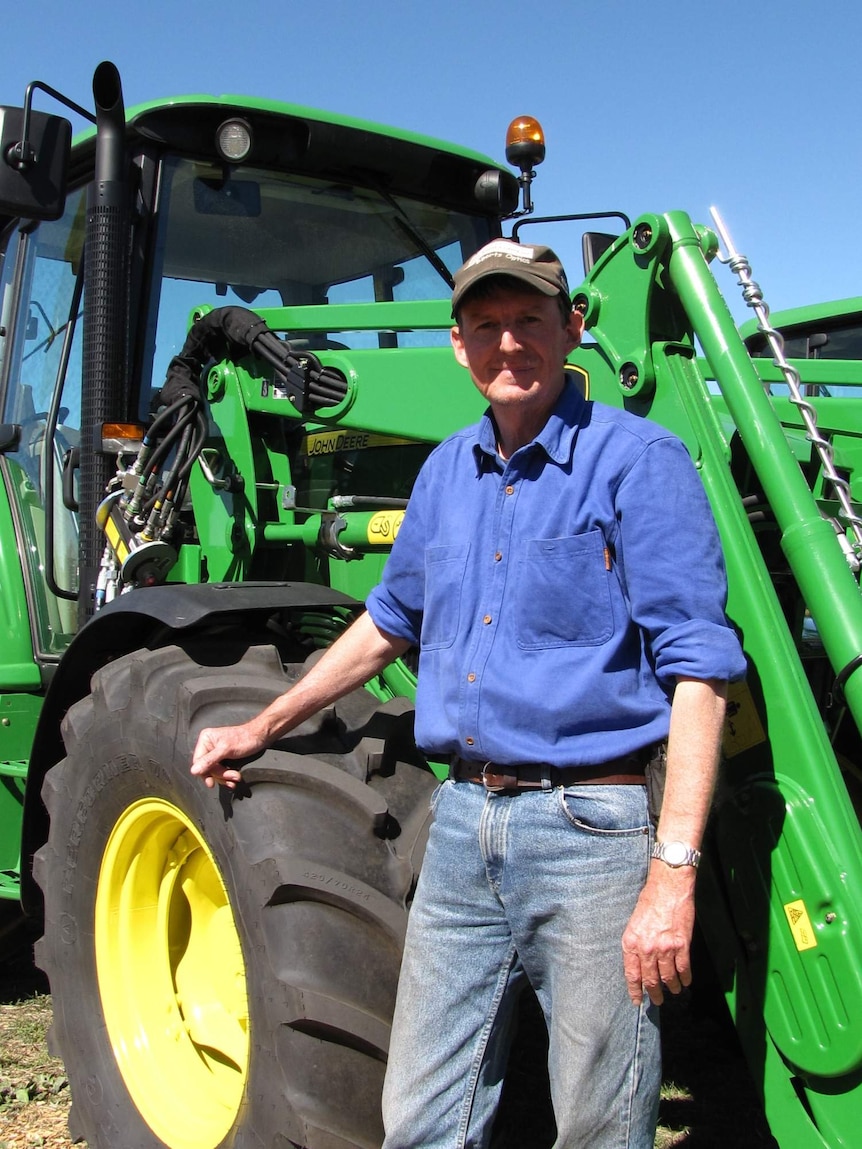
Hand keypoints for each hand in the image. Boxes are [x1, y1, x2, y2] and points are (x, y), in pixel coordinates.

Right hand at [190, 723, 264, 788]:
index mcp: (206, 739)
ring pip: (215, 772)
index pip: (198, 761)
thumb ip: (209, 760)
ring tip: (236, 777)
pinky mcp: (224, 758)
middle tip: (233, 776)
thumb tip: (193, 771)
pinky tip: (234, 779)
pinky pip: (221, 771)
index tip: (211, 783)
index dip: (204, 773)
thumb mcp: (226, 750)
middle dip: (220, 774)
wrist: (261, 737)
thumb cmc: (245, 739)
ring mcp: (216, 752)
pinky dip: (227, 777)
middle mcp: (209, 745)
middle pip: (207, 768)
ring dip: (225, 777)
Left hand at [621, 868, 695, 1005]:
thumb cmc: (650, 900)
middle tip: (658, 1001)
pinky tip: (686, 982)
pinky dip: (685, 978)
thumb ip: (636, 943)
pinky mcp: (681, 945)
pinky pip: (683, 969)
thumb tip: (639, 963)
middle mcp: (646, 948)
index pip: (631, 974)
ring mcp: (665, 948)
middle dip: (654, 994)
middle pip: (650, 980)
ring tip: (674, 991)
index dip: (635, 990)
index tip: (637, 1000)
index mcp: (631, 942)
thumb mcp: (634, 922)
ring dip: (671, 987)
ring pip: (668, 978)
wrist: (668, 886)